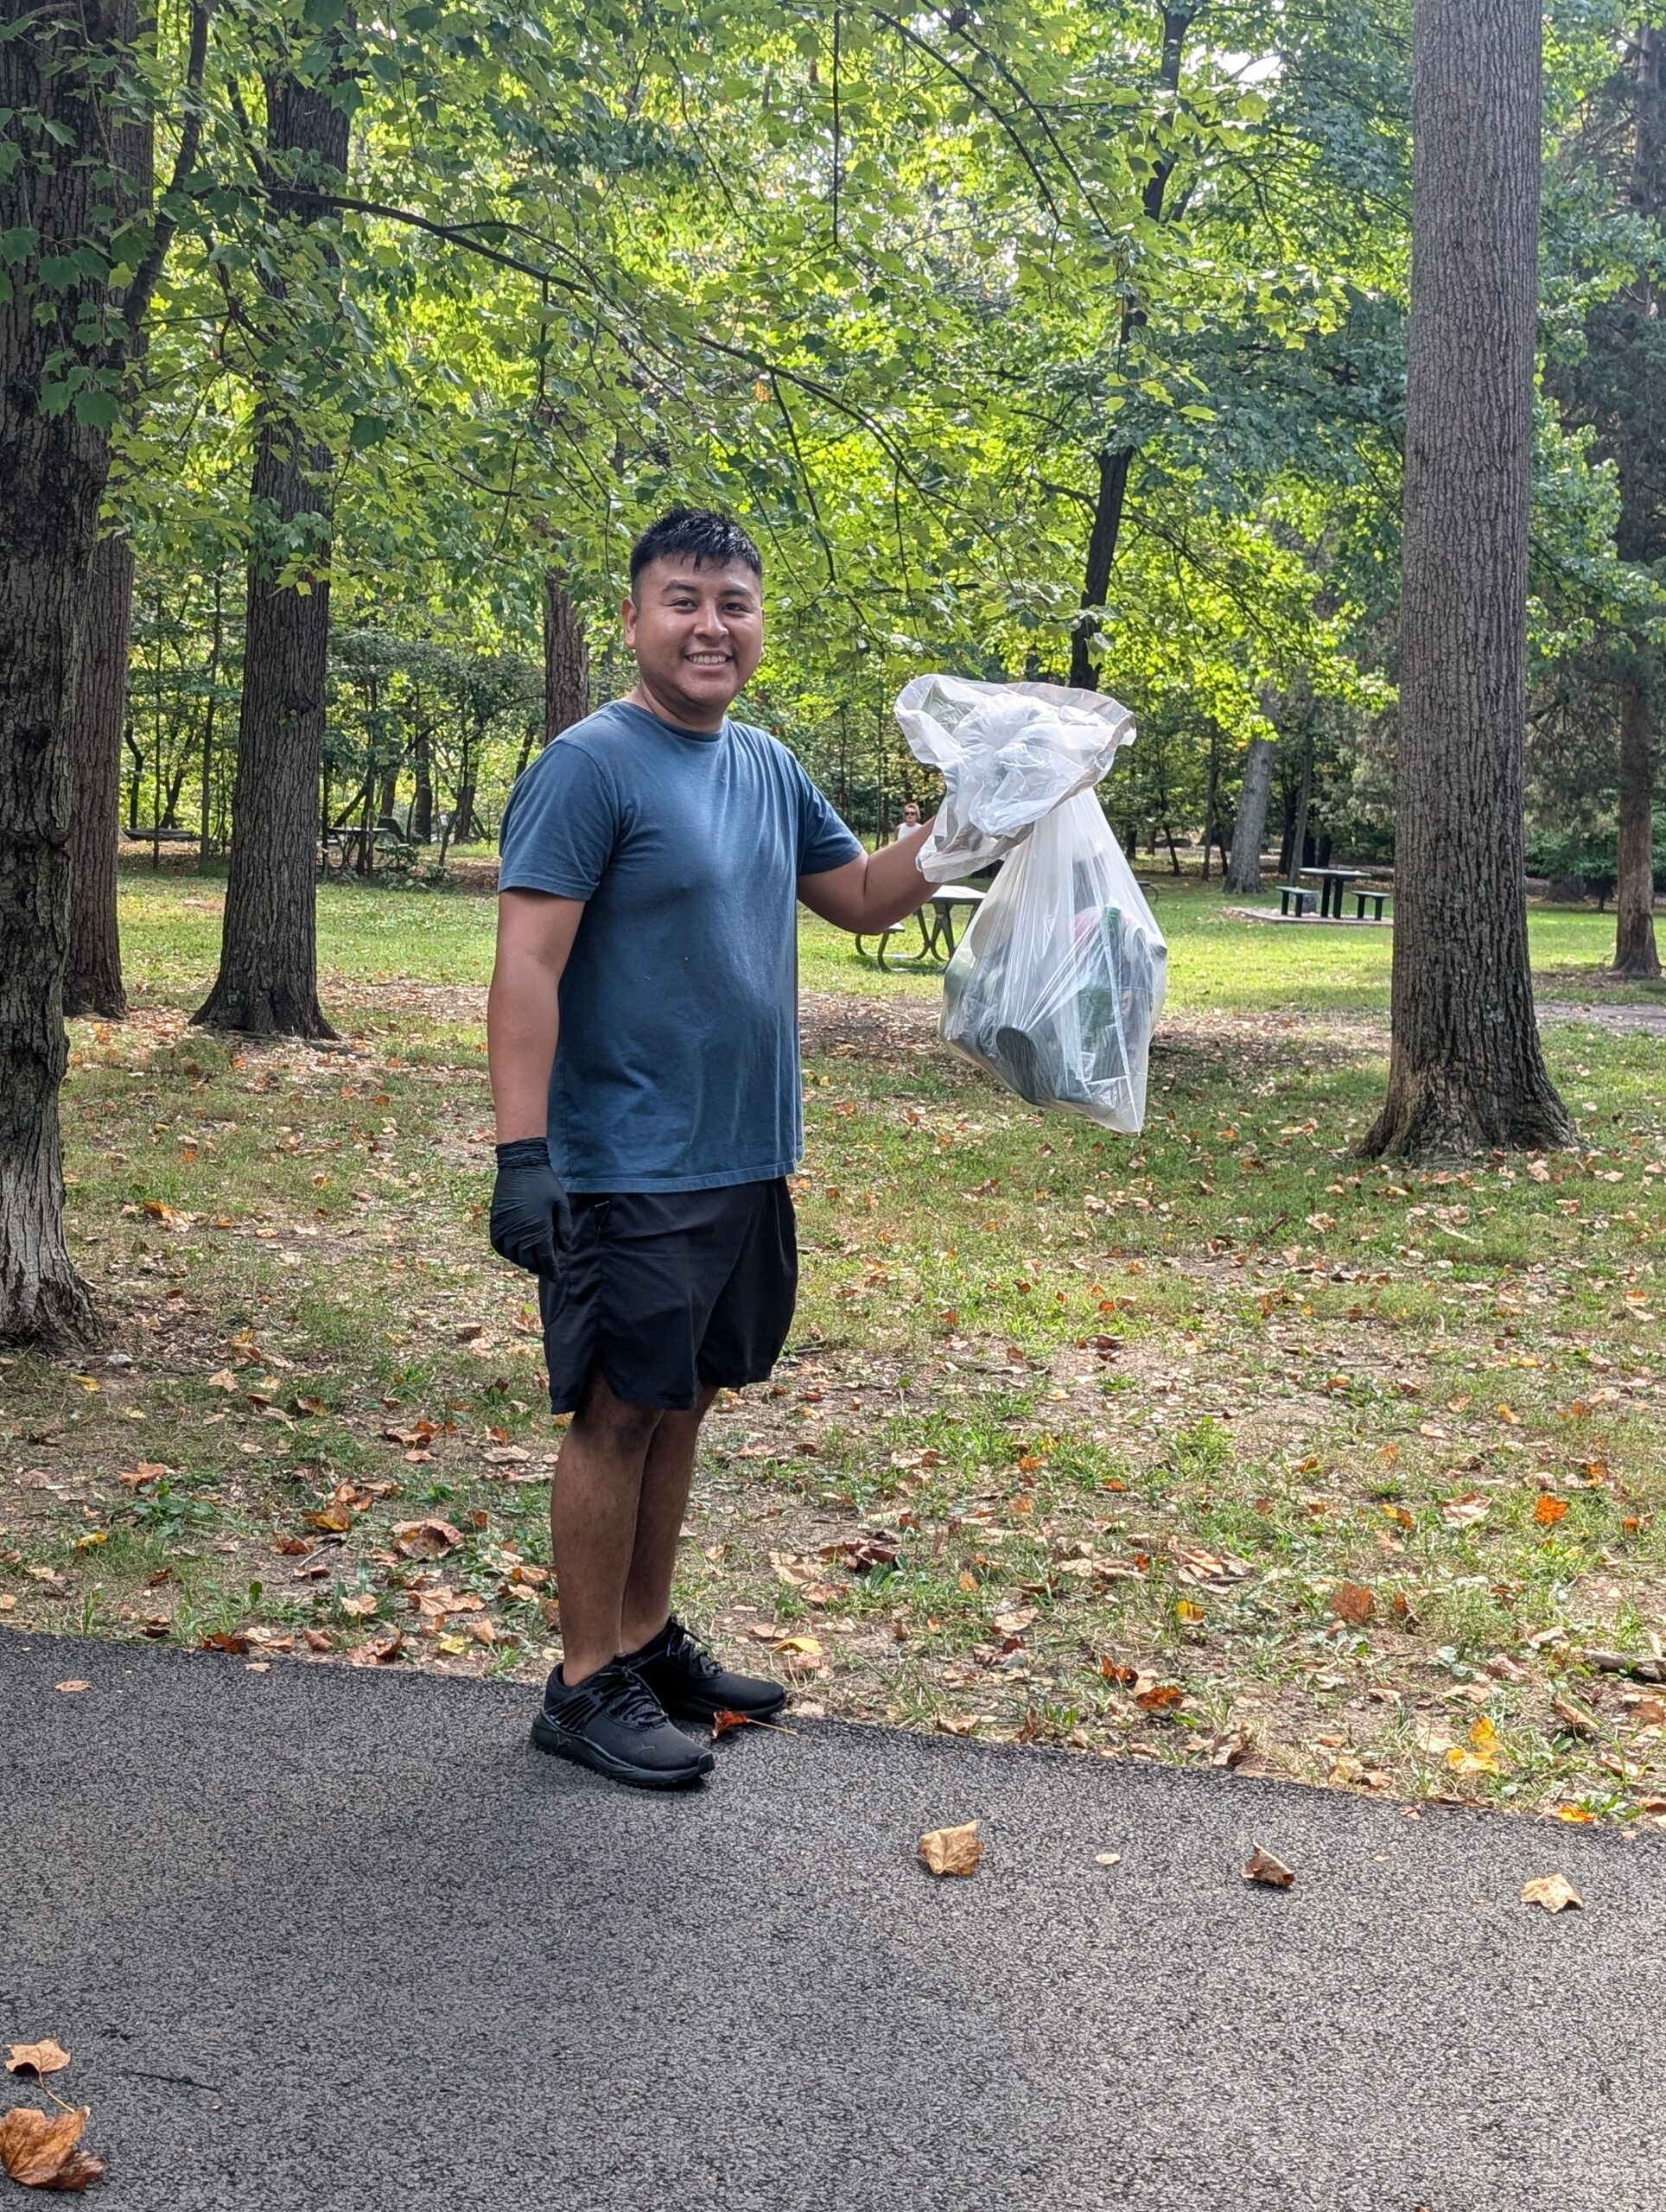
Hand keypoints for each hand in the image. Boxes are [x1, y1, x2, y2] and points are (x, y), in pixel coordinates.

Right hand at [490, 1139, 572, 1276]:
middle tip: (545, 1269)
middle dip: (538, 1267)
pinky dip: (506, 1252)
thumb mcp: (561, 1203)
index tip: (555, 1277)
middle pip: (529, 1261)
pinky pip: (499, 1245)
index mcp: (540, 1229)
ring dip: (522, 1261)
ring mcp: (506, 1228)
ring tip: (531, 1261)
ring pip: (513, 1255)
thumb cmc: (544, 1183)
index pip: (546, 1259)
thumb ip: (564, 1228)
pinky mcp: (496, 1222)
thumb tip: (565, 1249)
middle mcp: (521, 1233)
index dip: (551, 1270)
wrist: (520, 1164)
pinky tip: (514, 1251)